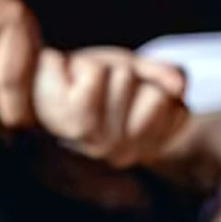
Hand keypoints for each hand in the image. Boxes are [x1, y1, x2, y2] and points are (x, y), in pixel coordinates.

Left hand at [34, 47, 188, 168]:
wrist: (40, 80)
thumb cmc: (88, 79)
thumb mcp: (135, 73)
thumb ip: (165, 76)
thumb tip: (180, 87)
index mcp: (142, 147)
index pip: (179, 111)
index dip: (156, 88)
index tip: (128, 94)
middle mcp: (122, 154)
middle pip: (155, 97)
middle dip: (131, 79)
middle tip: (103, 89)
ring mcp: (98, 144)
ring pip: (126, 82)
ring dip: (107, 71)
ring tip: (86, 87)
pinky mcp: (74, 124)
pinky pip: (97, 77)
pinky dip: (86, 67)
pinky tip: (71, 82)